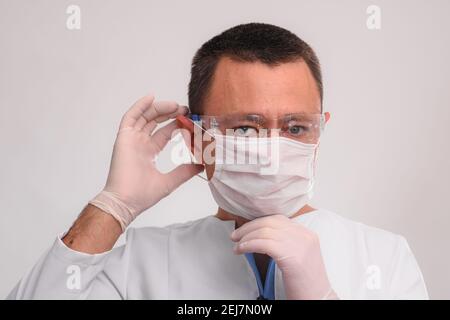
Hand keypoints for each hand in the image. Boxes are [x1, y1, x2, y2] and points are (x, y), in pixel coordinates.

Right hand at [89, 95, 203, 230]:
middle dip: (170, 114)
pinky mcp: (123, 138)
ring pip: (145, 117)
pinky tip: (151, 98)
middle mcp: (140, 143)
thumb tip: (202, 166)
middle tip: (185, 109)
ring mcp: (131, 140)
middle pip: (156, 122)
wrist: (126, 202)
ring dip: (159, 108)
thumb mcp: (170, 181)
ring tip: (175, 105)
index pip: (165, 133)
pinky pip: (131, 117)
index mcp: (149, 152)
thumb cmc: (143, 195)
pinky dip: (140, 106)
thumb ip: (185, 172)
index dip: (177, 125)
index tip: (190, 120)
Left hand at [230, 215, 337, 299]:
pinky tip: (242, 250)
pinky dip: (249, 245)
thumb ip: (285, 243)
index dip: (258, 223)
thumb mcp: (299, 256)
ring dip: (246, 237)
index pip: (278, 220)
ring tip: (237, 246)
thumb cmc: (306, 284)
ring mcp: (299, 245)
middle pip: (270, 222)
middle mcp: (304, 236)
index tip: (246, 230)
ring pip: (265, 231)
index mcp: (307, 234)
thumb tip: (260, 237)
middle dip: (249, 227)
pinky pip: (264, 244)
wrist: (318, 299)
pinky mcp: (292, 257)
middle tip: (236, 236)